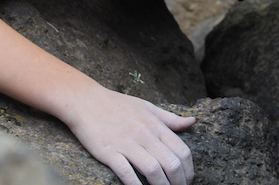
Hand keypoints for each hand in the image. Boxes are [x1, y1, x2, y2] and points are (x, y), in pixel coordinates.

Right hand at [66, 87, 195, 184]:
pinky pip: (127, 173)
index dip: (189, 170)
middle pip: (171, 164)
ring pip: (153, 170)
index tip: (187, 180)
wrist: (86, 101)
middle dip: (179, 183)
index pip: (182, 151)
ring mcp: (127, 144)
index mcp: (156, 125)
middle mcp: (145, 135)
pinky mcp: (109, 152)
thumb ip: (170, 119)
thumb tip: (193, 122)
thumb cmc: (117, 104)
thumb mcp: (147, 107)